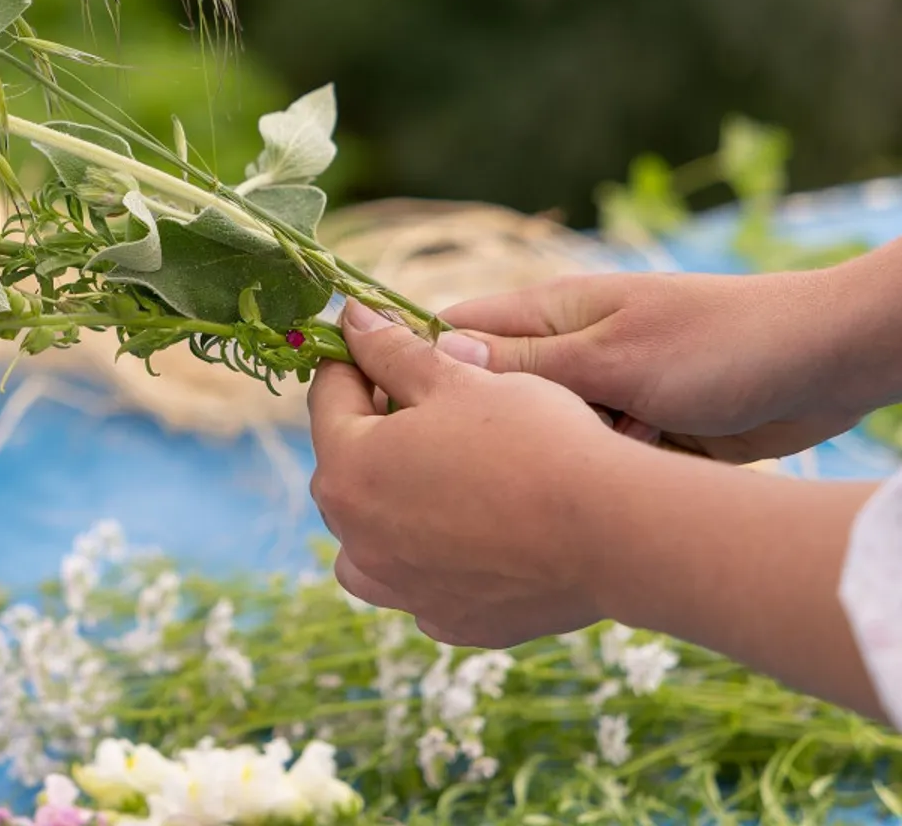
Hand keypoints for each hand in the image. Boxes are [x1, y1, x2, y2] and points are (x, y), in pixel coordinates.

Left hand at [307, 300, 635, 647]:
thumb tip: (352, 319)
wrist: (612, 531)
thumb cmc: (532, 441)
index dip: (354, 360)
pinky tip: (473, 534)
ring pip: (367, 542)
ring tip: (436, 477)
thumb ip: (394, 351)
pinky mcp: (450, 622)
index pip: (329, 397)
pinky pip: (419, 584)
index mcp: (347, 470)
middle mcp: (358, 540)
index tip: (381, 344)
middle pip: (345, 470)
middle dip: (372, 433)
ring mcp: (403, 589)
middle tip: (424, 403)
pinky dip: (431, 559)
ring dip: (386, 508)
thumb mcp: (458, 379)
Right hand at [442, 269, 864, 462]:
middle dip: (482, 437)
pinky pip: (588, 463)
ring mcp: (600, 395)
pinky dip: (594, 481)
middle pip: (487, 399)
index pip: (448, 333)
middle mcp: (563, 353)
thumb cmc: (721, 345)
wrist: (827, 370)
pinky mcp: (635, 435)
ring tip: (558, 487)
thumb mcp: (613, 356)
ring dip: (549, 463)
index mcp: (547, 313)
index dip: (408, 371)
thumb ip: (526, 362)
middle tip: (474, 478)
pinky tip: (601, 500)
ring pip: (537, 439)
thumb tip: (436, 356)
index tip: (378, 420)